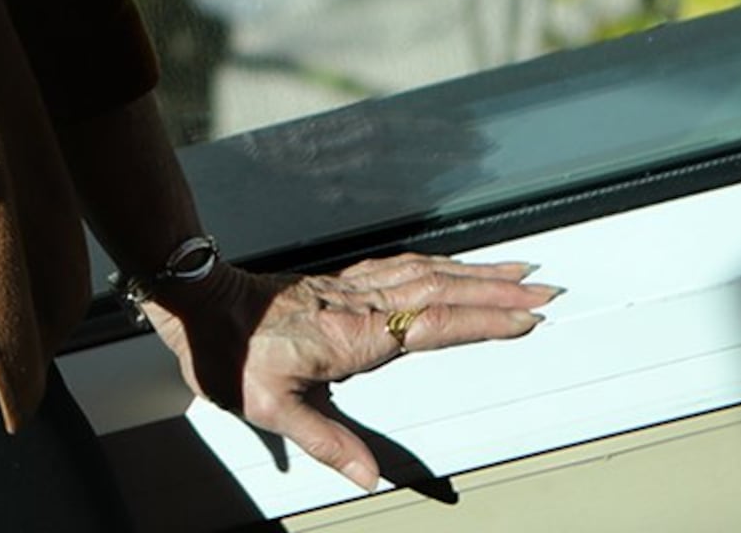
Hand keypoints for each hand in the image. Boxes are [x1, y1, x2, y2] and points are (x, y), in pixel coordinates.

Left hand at [137, 254, 559, 491]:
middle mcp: (359, 306)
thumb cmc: (228, 353)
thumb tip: (368, 475)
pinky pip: (399, 266)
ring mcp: (349, 289)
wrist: (195, 302)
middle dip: (498, 289)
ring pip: (425, 272)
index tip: (527, 317)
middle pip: (442, 291)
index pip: (434, 325)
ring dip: (474, 271)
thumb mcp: (271, 408)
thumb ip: (327, 440)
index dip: (484, 321)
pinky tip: (447, 266)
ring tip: (515, 268)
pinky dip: (434, 264)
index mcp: (353, 337)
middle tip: (545, 286)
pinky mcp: (336, 282)